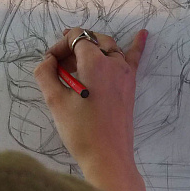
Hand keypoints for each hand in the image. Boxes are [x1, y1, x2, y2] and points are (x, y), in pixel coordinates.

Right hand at [34, 28, 161, 190]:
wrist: (107, 157)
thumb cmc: (80, 131)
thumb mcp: (55, 101)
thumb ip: (46, 73)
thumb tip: (48, 60)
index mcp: (95, 62)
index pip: (76, 38)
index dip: (60, 46)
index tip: (51, 63)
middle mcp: (114, 62)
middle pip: (92, 40)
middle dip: (75, 46)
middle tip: (59, 64)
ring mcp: (125, 73)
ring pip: (109, 47)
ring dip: (93, 48)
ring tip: (77, 61)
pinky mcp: (130, 85)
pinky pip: (134, 58)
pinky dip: (137, 44)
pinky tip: (143, 33)